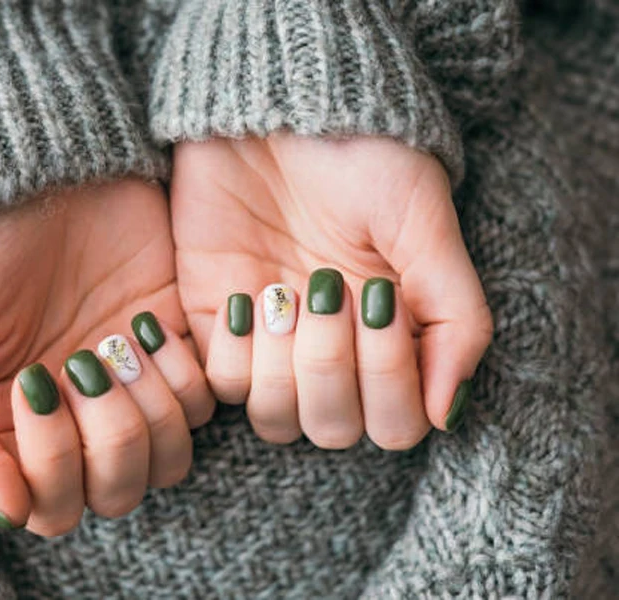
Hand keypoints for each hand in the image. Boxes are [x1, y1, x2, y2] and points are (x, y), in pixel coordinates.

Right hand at [0, 180, 212, 535]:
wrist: (26, 166)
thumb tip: (9, 511)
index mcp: (13, 428)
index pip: (51, 505)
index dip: (52, 466)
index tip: (33, 384)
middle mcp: (75, 416)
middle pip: (118, 490)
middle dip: (109, 442)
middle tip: (81, 366)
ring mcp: (128, 381)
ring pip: (170, 457)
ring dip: (149, 412)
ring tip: (116, 347)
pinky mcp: (174, 341)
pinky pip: (205, 400)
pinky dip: (183, 374)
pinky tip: (149, 325)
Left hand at [171, 134, 492, 448]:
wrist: (278, 109)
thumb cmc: (361, 158)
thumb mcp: (427, 227)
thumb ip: (454, 321)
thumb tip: (447, 415)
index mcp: (390, 337)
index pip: (396, 425)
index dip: (388, 380)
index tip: (380, 298)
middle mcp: (332, 351)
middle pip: (332, 430)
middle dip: (331, 369)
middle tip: (329, 291)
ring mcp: (272, 343)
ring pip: (274, 419)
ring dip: (283, 365)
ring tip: (285, 293)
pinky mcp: (216, 324)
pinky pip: (220, 383)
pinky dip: (235, 350)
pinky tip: (246, 294)